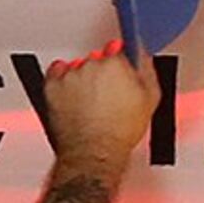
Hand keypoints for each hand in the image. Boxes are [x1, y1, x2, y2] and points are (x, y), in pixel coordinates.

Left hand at [40, 43, 157, 174]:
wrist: (94, 154)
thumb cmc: (119, 132)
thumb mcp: (150, 99)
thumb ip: (146, 70)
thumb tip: (141, 55)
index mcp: (116, 64)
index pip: (118, 49)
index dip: (120, 62)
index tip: (121, 71)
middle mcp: (91, 65)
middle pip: (97, 59)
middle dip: (101, 72)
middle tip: (107, 93)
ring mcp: (70, 76)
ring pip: (77, 67)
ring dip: (82, 78)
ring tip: (90, 100)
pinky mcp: (53, 87)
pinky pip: (56, 74)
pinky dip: (62, 80)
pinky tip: (71, 93)